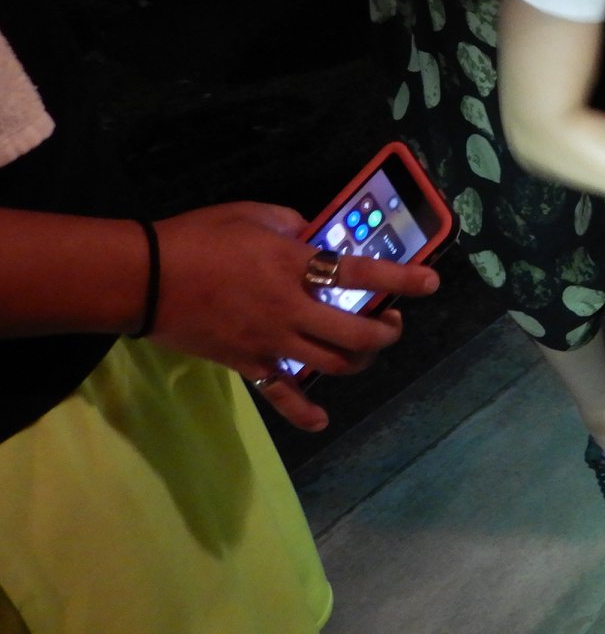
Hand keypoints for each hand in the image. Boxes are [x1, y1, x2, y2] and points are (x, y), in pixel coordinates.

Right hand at [151, 203, 439, 429]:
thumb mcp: (252, 214)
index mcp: (295, 265)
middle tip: (391, 322)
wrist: (144, 279)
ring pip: (333, 365)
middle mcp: (291, 309)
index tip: (431, 283)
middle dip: (386, 332)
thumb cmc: (197, 238)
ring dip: (360, 360)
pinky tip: (322, 419)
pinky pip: (281, 395)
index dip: (402, 281)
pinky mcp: (248, 364)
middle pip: (357, 333)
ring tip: (365, 348)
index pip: (362, 275)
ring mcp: (272, 342)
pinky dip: (303, 412)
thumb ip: (292, 224)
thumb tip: (312, 236)